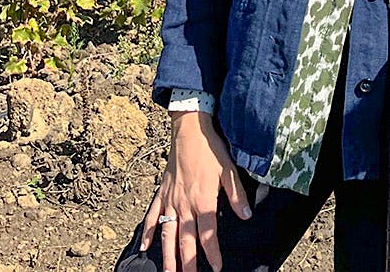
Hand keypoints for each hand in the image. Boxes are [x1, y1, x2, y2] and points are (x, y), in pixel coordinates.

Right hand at [138, 111, 251, 271]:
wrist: (189, 131)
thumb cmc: (210, 150)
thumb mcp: (229, 169)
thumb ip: (236, 195)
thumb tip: (246, 215)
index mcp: (203, 199)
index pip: (207, 233)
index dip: (212, 252)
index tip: (217, 267)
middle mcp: (184, 204)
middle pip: (184, 240)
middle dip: (187, 263)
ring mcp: (170, 200)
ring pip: (166, 233)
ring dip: (167, 255)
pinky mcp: (161, 193)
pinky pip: (151, 216)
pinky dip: (146, 232)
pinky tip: (143, 247)